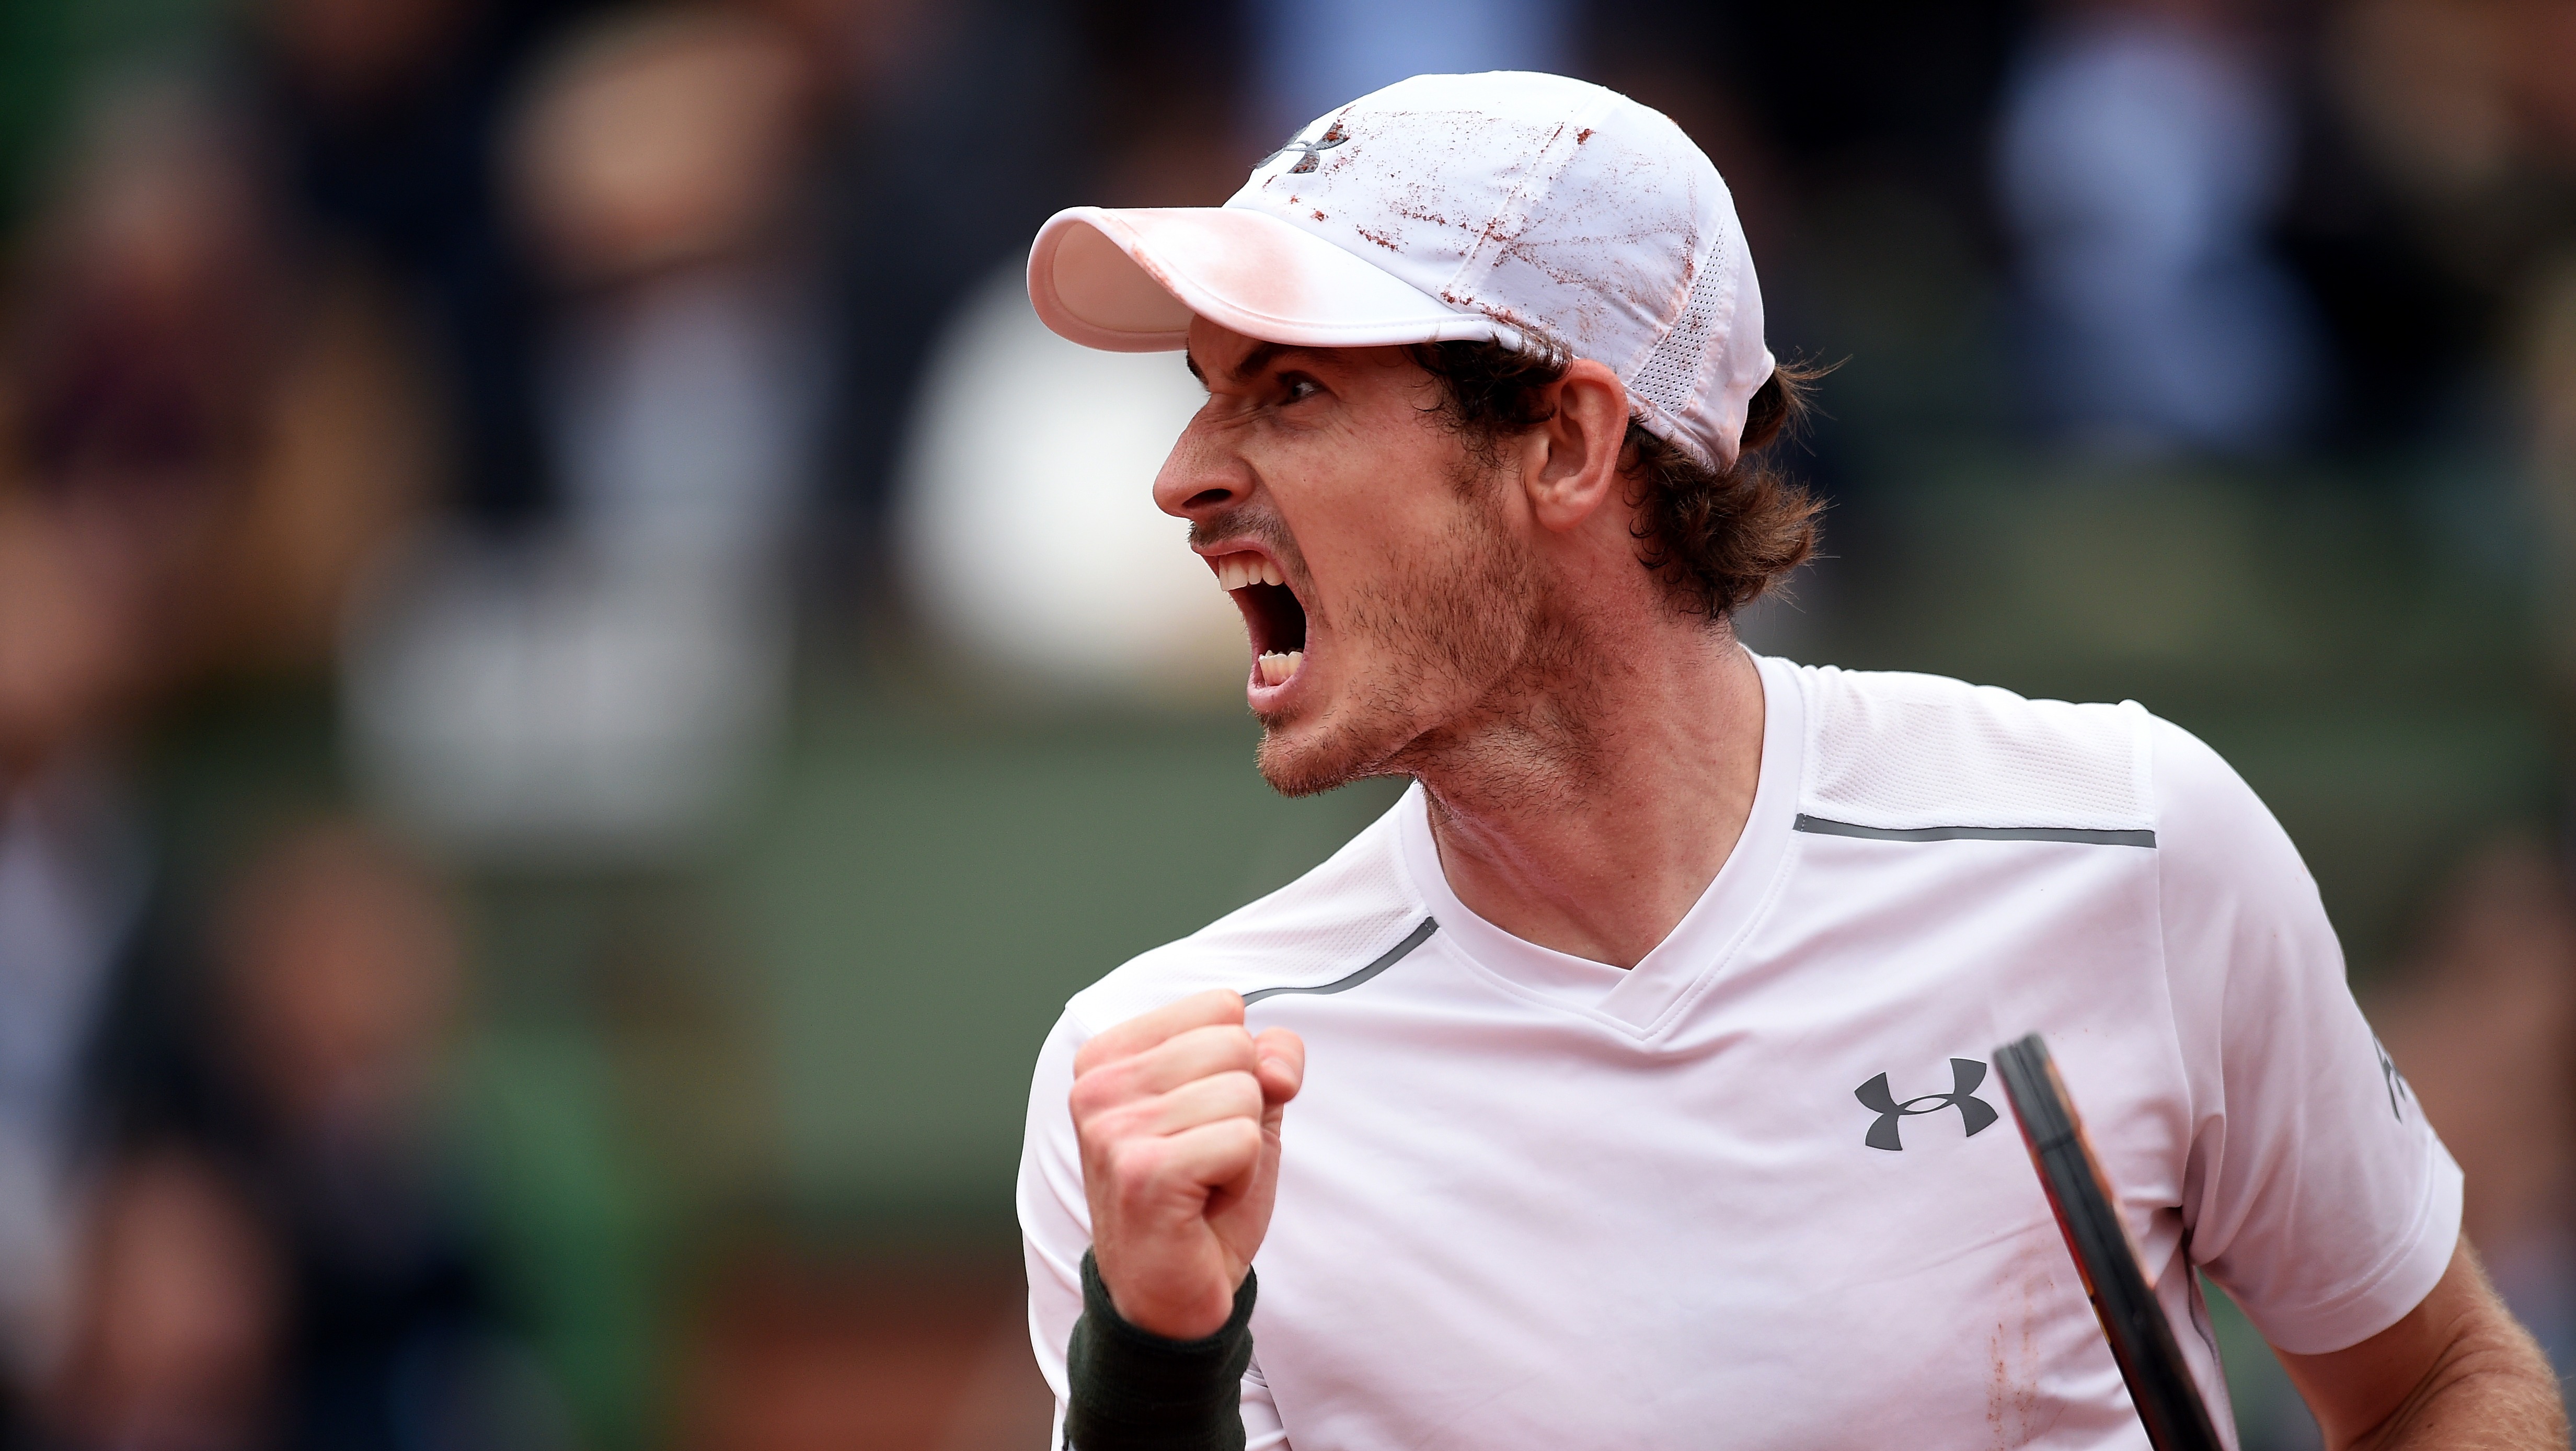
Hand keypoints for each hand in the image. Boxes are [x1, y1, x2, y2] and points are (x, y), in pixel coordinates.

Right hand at [1070, 989, 1304, 1338]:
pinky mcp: (1142, 1173)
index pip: (1220, 1006)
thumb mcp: (1243, 1110)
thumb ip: (1266, 1061)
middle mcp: (1098, 1085)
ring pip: (1243, 1091)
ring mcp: (1113, 1129)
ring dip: (1243, 1147)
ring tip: (1203, 1181)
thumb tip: (1279, 1065)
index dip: (1239, 1067)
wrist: (1172, 1297)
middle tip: (1205, 1158)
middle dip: (1244, 1107)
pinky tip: (1203, 1204)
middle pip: (1234, 1043)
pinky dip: (1242, 1178)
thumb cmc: (1202, 1197)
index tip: (1201, 1121)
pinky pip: (1242, 1139)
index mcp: (1108, 1056)